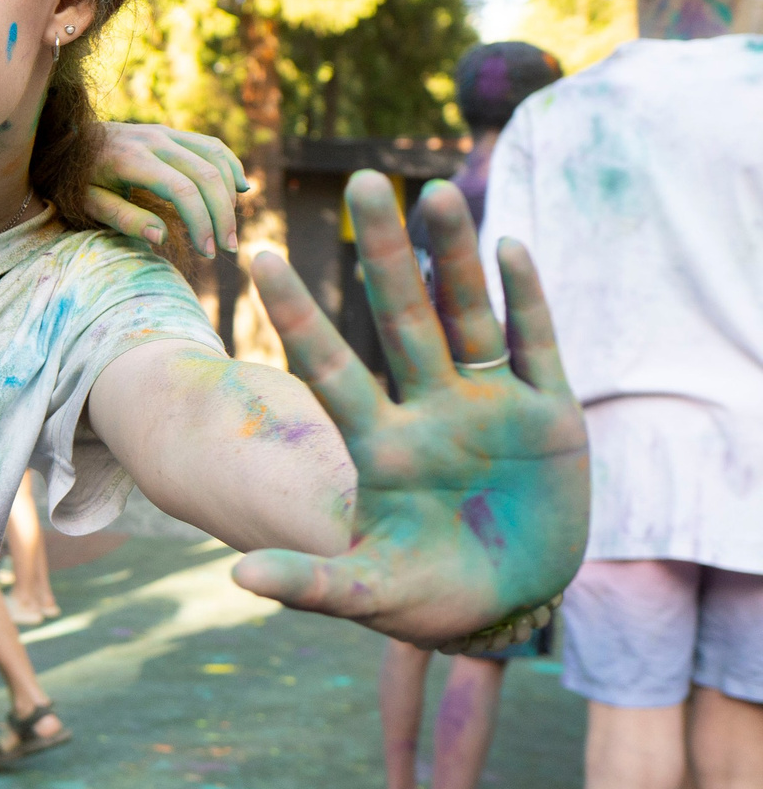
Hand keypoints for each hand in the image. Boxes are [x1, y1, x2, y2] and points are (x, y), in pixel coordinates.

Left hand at [82, 124, 247, 255]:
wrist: (66, 139)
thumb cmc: (75, 179)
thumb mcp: (88, 204)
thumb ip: (124, 219)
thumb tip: (162, 237)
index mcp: (130, 159)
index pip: (181, 189)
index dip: (200, 221)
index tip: (207, 252)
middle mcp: (153, 140)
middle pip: (205, 173)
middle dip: (222, 214)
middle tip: (227, 248)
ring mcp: (164, 133)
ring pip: (215, 157)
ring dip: (230, 193)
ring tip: (230, 229)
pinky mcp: (172, 133)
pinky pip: (211, 146)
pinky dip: (230, 166)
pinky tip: (240, 189)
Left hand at [234, 172, 587, 645]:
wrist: (509, 608)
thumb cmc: (425, 597)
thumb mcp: (365, 592)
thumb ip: (309, 583)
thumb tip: (237, 577)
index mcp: (379, 446)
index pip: (328, 367)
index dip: (298, 314)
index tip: (259, 255)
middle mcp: (429, 411)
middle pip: (400, 317)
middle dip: (383, 254)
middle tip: (360, 180)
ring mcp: (489, 408)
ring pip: (467, 316)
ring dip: (455, 256)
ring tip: (434, 190)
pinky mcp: (550, 417)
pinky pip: (536, 346)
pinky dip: (525, 300)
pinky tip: (512, 246)